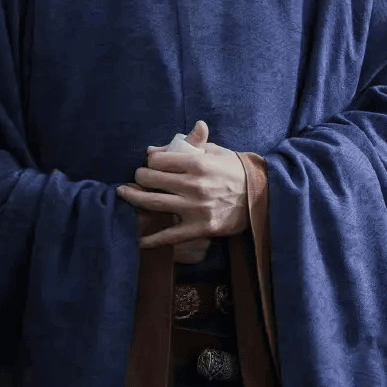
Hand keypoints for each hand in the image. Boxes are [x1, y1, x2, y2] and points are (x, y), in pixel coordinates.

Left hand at [117, 120, 248, 252]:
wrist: (261, 197)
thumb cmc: (236, 171)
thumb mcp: (216, 151)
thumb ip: (189, 146)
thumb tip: (156, 148)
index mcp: (198, 163)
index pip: (160, 160)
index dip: (150, 160)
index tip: (148, 163)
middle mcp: (193, 185)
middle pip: (153, 180)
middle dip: (139, 177)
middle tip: (135, 178)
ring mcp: (195, 208)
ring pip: (155, 204)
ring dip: (135, 199)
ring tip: (124, 195)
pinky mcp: (200, 228)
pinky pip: (170, 235)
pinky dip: (153, 239)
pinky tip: (140, 240)